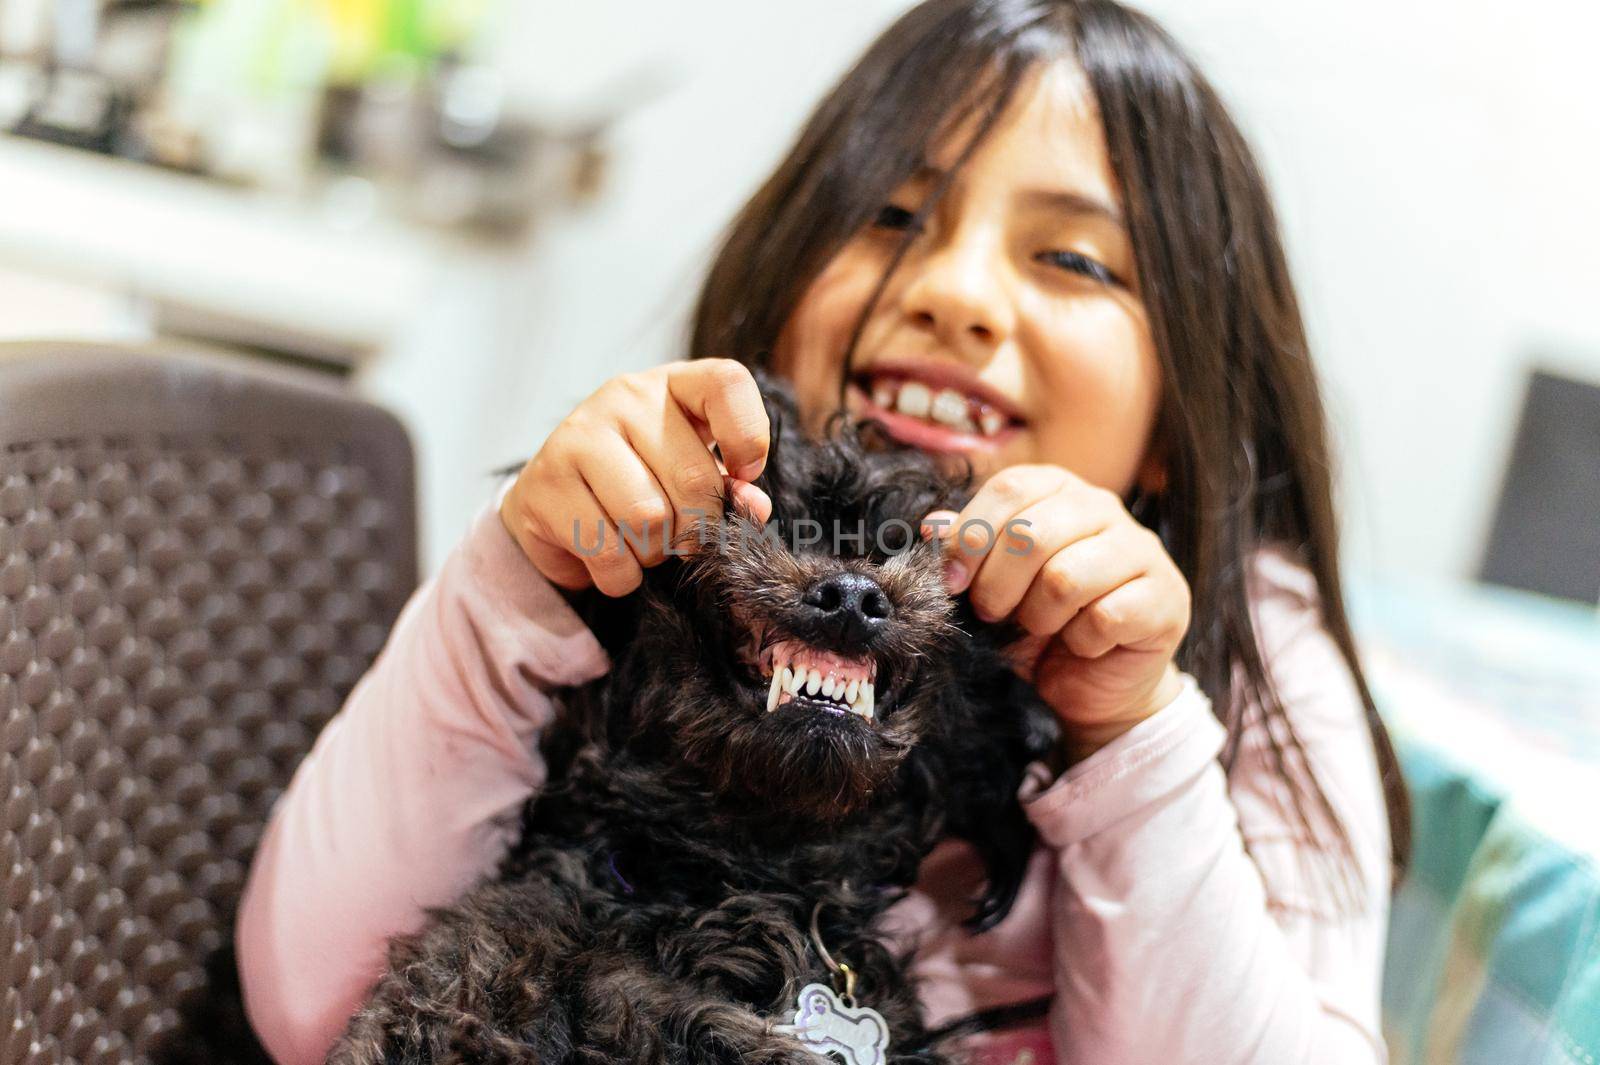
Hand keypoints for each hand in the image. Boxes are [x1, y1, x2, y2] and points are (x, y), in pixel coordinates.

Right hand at [500, 359, 772, 595]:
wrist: (554, 503)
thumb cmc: (641, 483)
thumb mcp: (692, 474)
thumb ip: (728, 487)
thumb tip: (754, 508)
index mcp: (673, 384)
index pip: (727, 383)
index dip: (748, 436)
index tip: (746, 474)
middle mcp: (625, 397)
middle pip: (694, 480)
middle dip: (697, 530)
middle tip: (681, 536)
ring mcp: (579, 433)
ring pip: (649, 519)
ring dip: (655, 553)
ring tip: (642, 543)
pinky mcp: (546, 481)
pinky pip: (607, 552)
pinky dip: (621, 575)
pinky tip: (613, 560)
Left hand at [921, 465, 1190, 759]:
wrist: (1092, 684)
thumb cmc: (1039, 625)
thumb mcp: (991, 585)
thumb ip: (966, 550)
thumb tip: (933, 525)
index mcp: (1058, 488)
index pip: (1009, 488)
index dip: (971, 537)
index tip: (952, 581)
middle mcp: (1104, 507)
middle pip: (1032, 534)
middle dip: (997, 587)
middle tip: (994, 614)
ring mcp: (1142, 549)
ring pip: (1065, 578)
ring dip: (1038, 617)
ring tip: (1041, 628)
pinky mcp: (1167, 597)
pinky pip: (1105, 617)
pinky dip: (1081, 641)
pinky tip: (1083, 644)